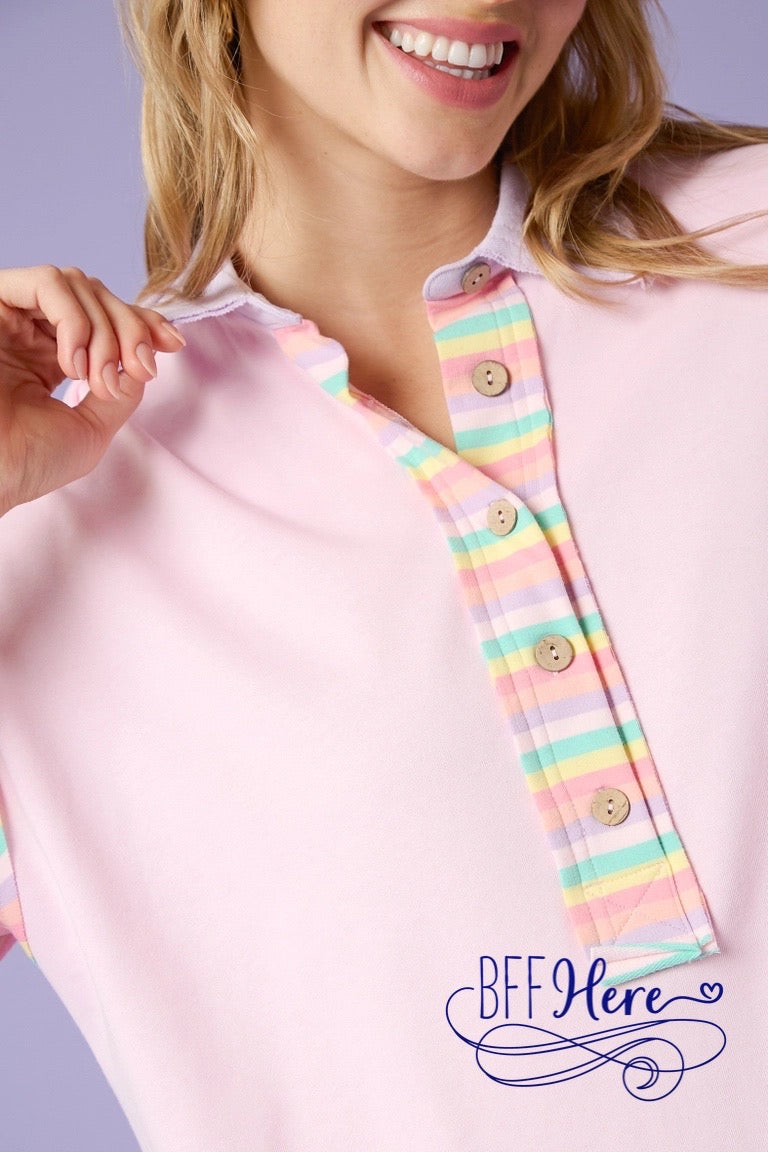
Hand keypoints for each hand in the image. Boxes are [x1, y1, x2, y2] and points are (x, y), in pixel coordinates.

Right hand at [0, 264, 186, 515]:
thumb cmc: (29, 463)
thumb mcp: (93, 427)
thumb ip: (122, 388)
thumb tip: (145, 355)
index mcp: (52, 356)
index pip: (105, 317)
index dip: (143, 322)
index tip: (172, 344)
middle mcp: (31, 331)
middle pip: (97, 295)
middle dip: (130, 329)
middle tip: (137, 370)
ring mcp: (12, 317)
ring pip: (76, 285)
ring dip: (103, 330)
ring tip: (97, 379)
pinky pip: (46, 283)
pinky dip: (74, 319)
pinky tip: (73, 363)